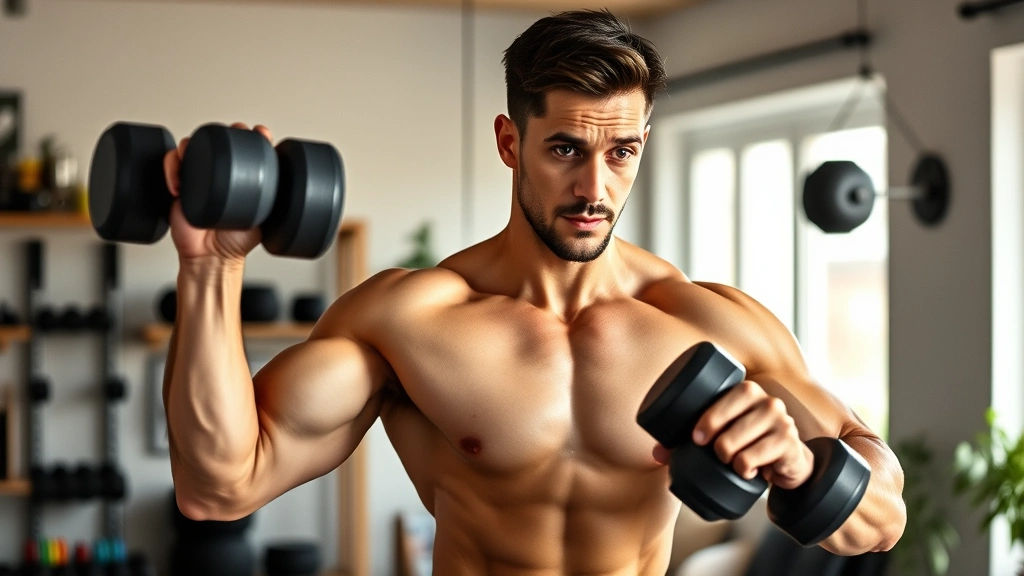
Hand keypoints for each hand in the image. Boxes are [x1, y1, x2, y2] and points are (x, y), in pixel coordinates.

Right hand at [163, 122, 271, 263]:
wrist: (211, 256)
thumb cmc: (236, 240)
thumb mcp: (264, 219)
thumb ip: (275, 204)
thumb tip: (295, 193)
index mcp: (243, 178)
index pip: (249, 149)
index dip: (256, 137)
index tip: (262, 134)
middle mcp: (221, 172)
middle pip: (221, 140)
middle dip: (227, 131)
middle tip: (234, 133)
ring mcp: (200, 175)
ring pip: (193, 145)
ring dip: (194, 143)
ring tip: (197, 153)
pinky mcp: (179, 182)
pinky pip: (172, 163)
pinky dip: (172, 166)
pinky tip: (179, 183)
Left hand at [690, 381, 813, 488]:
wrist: (788, 458)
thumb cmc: (750, 441)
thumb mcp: (726, 432)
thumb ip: (692, 438)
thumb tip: (659, 453)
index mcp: (748, 391)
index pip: (726, 399)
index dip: (709, 420)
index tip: (697, 438)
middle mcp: (768, 402)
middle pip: (731, 427)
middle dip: (718, 447)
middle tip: (719, 454)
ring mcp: (782, 422)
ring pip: (739, 446)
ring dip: (730, 460)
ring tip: (734, 462)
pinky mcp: (789, 444)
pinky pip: (753, 459)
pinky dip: (744, 469)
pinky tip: (748, 469)